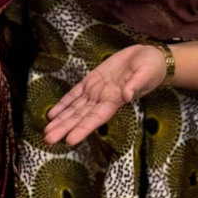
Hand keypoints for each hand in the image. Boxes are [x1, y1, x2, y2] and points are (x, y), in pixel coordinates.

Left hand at [44, 43, 168, 146]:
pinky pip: (74, 94)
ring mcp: (96, 91)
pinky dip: (63, 104)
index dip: (82, 129)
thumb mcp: (146, 74)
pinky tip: (52, 114)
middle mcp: (102, 99)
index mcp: (115, 100)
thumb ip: (135, 84)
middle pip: (80, 117)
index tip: (70, 140)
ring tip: (46, 131)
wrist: (149, 57)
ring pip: (74, 109)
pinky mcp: (92, 80)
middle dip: (64, 128)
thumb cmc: (151, 68)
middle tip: (48, 139)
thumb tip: (126, 95)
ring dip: (60, 120)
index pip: (96, 118)